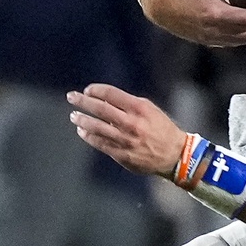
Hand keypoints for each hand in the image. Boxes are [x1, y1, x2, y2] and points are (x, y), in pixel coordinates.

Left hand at [67, 83, 188, 177]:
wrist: (174, 155)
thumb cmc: (161, 129)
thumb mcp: (150, 109)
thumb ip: (128, 104)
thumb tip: (104, 99)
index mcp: (139, 108)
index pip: (111, 94)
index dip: (95, 90)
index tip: (87, 91)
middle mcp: (131, 123)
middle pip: (100, 108)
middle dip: (82, 101)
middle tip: (71, 97)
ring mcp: (125, 140)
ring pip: (97, 127)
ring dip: (82, 120)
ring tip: (74, 116)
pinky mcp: (122, 154)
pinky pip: (100, 144)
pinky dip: (89, 137)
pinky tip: (82, 132)